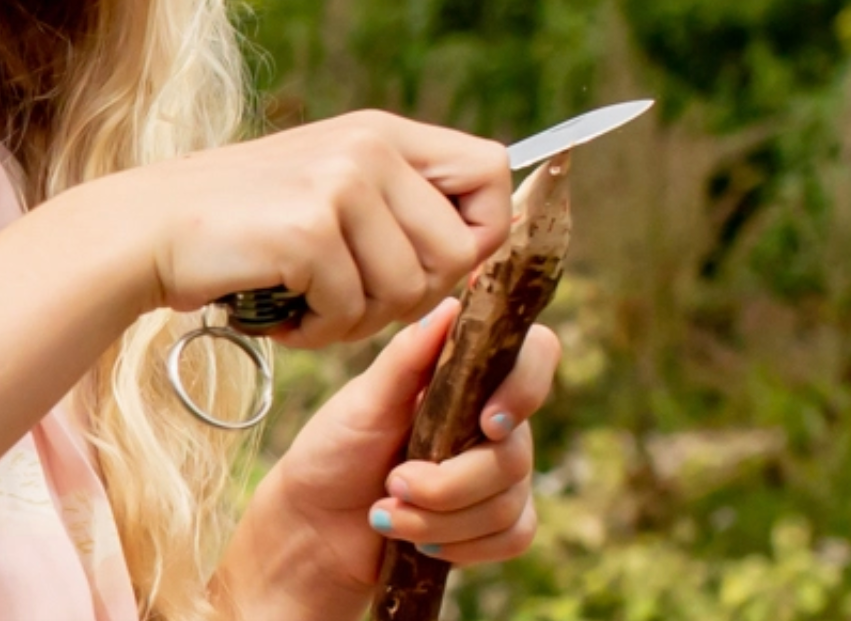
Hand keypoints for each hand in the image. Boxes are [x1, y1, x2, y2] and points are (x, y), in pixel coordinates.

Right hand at [111, 110, 510, 346]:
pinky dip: (317, 330)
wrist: (150, 229)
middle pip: (460, 249)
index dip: (483, 230)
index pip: (491, 169)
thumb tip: (477, 247)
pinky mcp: (310, 228)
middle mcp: (370, 146)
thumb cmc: (243, 222)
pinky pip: (352, 310)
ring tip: (307, 300)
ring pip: (409, 290)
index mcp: (382, 131)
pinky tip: (280, 311)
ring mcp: (340, 183)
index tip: (436, 266)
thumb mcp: (329, 185)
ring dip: (358, 318)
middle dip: (412, 296)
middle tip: (350, 297)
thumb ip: (396, 201)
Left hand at [240, 304, 559, 605]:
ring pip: (509, 500)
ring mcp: (496, 470)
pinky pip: (514, 535)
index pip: (535, 354)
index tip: (486, 421)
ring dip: (440, 517)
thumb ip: (407, 356)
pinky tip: (418, 541)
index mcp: (463, 374)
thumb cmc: (335, 450)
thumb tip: (453, 306)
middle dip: (449, 481)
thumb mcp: (364, 400)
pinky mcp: (496, 522)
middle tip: (394, 481)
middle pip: (515, 449)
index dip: (526, 385)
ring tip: (386, 512)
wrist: (315, 527)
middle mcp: (489, 417)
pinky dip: (462, 544)